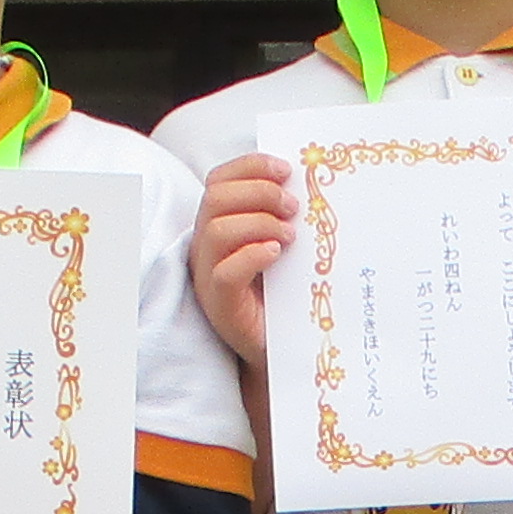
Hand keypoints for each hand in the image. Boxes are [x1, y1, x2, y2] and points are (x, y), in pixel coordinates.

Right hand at [192, 154, 294, 364]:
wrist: (284, 347)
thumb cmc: (284, 291)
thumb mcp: (285, 245)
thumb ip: (285, 215)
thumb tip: (306, 179)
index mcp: (219, 223)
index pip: (219, 179)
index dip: (251, 166)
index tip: (287, 171)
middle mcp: (206, 245)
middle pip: (215, 197)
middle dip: (259, 193)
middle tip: (294, 208)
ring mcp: (208, 275)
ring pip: (216, 230)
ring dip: (259, 223)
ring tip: (290, 236)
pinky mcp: (220, 304)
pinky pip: (224, 272)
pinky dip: (252, 255)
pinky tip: (275, 254)